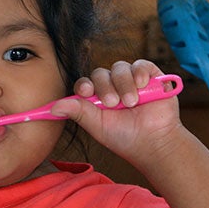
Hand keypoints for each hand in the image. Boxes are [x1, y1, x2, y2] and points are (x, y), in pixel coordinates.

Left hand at [50, 59, 182, 163]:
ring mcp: (131, 80)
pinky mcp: (151, 76)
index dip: (84, 86)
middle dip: (105, 87)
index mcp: (97, 98)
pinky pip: (141, 64)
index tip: (87, 92)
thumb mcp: (98, 126)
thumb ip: (78, 113)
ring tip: (131, 102)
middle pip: (101, 73)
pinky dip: (139, 72)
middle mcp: (113, 86)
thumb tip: (54, 106)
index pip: (85, 84)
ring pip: (120, 68)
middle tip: (113, 103)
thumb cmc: (125, 138)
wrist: (154, 143)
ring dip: (123, 84)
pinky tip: (142, 85)